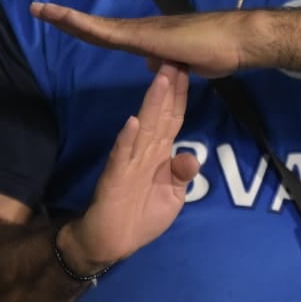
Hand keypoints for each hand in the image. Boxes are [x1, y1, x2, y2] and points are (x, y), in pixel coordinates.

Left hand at [31, 2, 260, 78]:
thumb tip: (152, 65)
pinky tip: (70, 20)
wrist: (234, 42)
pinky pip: (110, 32)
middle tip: (37, 9)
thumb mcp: (182, 68)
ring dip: (68, 18)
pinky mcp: (145, 36)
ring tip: (42, 10)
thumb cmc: (215, 51)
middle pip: (93, 27)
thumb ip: (165, 66)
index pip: (104, 36)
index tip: (58, 22)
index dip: (81, 29)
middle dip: (66, 19)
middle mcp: (137, 32)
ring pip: (96, 26)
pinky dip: (87, 25)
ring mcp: (140, 31)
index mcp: (143, 41)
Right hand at [56, 62, 200, 273]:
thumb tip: (190, 157)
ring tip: (160, 80)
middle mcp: (144, 151)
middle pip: (159, 115)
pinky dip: (127, 139)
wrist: (110, 241)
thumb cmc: (141, 218)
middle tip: (175, 60)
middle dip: (168, 90)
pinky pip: (121, 156)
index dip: (180, 97)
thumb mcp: (171, 199)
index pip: (172, 119)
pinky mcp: (114, 177)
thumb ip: (180, 176)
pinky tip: (132, 122)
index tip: (188, 71)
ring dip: (152, 105)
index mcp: (159, 154)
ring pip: (143, 128)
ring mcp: (128, 161)